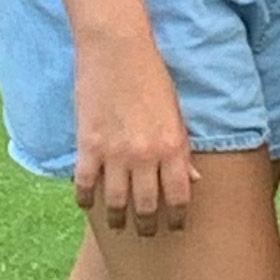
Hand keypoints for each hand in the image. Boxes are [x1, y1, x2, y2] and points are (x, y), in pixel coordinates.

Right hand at [73, 39, 195, 233]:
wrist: (118, 48)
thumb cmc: (152, 75)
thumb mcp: (176, 111)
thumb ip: (183, 147)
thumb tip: (194, 178)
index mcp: (172, 146)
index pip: (179, 196)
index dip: (178, 217)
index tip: (177, 226)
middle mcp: (145, 155)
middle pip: (146, 205)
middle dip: (147, 225)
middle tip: (146, 231)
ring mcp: (114, 153)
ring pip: (115, 202)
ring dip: (117, 218)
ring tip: (118, 223)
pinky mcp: (88, 145)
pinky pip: (85, 184)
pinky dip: (86, 198)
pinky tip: (88, 203)